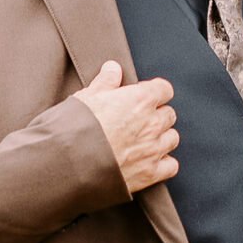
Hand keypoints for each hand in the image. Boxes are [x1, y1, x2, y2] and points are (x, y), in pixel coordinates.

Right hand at [73, 59, 177, 193]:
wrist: (69, 163)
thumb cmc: (75, 128)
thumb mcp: (86, 97)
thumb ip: (105, 82)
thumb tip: (113, 68)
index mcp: (140, 100)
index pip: (164, 89)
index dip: (154, 92)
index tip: (144, 96)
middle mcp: (152, 124)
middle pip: (169, 114)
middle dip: (157, 115)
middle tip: (139, 120)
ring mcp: (153, 149)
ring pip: (172, 138)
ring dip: (162, 138)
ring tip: (144, 141)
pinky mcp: (150, 173)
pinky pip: (171, 165)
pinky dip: (164, 163)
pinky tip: (150, 161)